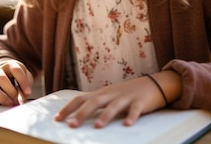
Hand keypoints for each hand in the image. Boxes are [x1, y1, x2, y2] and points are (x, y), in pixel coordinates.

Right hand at [0, 60, 32, 105]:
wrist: (4, 78)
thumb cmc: (17, 80)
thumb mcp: (25, 79)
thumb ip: (26, 87)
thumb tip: (23, 98)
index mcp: (11, 65)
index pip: (16, 70)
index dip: (23, 82)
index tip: (28, 93)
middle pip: (1, 78)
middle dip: (10, 92)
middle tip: (16, 100)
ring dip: (0, 98)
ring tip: (9, 103)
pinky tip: (0, 104)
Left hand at [54, 74, 172, 128]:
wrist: (153, 83)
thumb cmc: (127, 93)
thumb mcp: (109, 96)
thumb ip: (96, 103)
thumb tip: (77, 115)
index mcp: (102, 94)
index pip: (81, 99)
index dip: (68, 108)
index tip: (57, 119)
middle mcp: (111, 94)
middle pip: (94, 102)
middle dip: (82, 114)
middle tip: (71, 125)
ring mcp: (126, 98)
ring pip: (114, 106)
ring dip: (106, 116)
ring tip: (98, 126)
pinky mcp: (140, 102)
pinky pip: (135, 110)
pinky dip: (131, 116)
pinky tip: (128, 124)